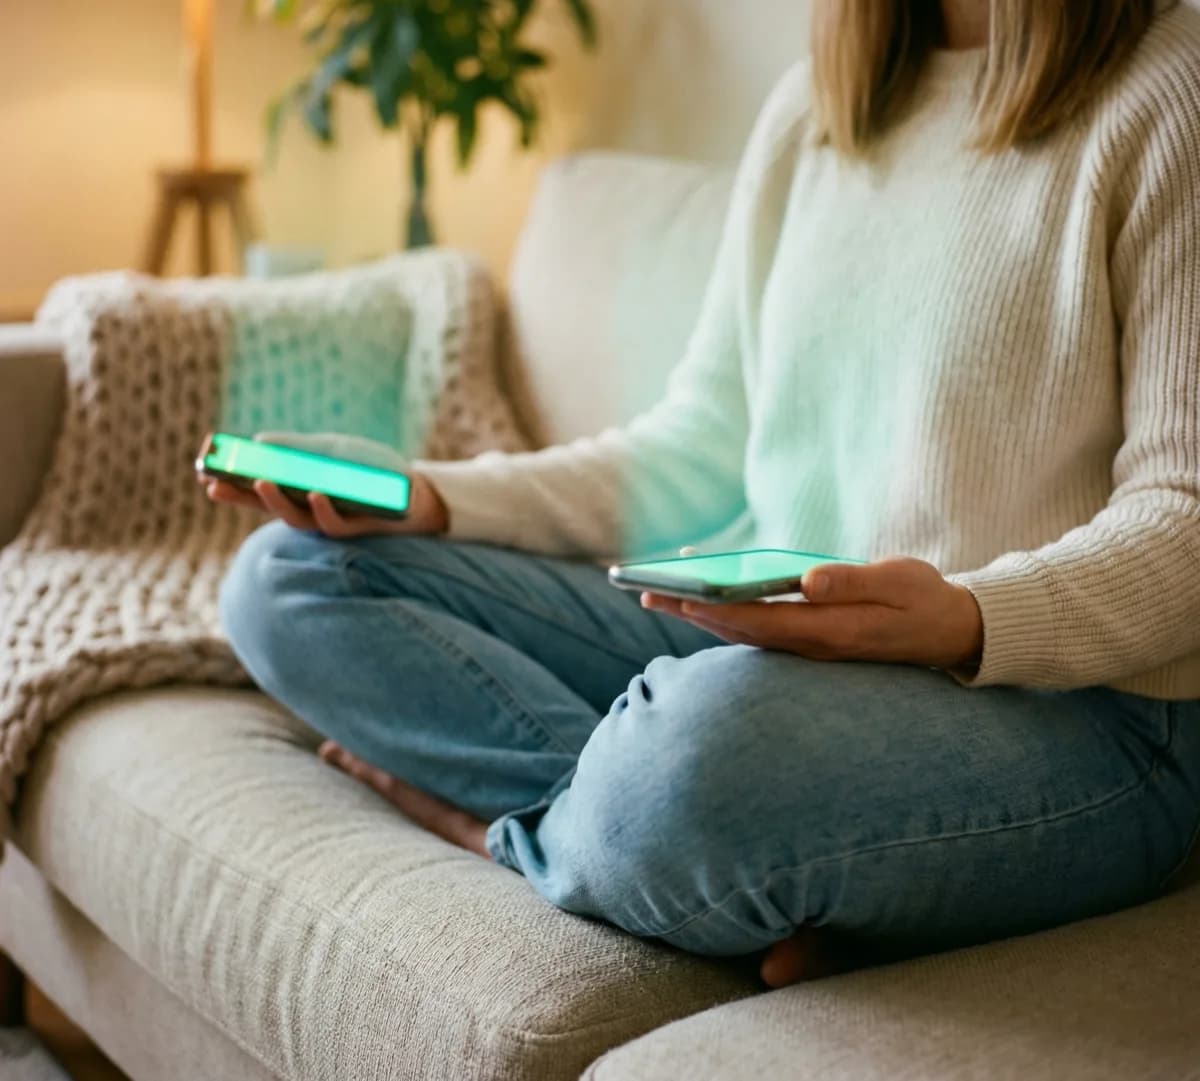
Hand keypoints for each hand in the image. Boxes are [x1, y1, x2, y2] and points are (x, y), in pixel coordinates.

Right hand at [197, 434, 448, 536]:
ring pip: (297, 518)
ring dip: (277, 501)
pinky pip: (336, 522)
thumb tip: (258, 442)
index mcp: (298, 491)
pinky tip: (315, 494)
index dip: (230, 485)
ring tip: (260, 481)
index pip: (257, 490)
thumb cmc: (369, 470)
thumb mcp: (332, 450)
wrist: (414, 490)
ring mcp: (330, 520)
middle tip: (214, 484)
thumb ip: (298, 448)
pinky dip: (324, 509)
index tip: (202, 474)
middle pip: (268, 506)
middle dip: (240, 496)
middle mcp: (308, 510)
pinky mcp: (357, 527)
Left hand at [643, 557, 982, 671]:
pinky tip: (706, 604)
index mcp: (832, 630)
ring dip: (702, 617)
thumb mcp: (897, 580)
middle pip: (741, 631)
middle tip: (646, 594)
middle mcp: (814, 645)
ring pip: (745, 635)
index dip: (717, 610)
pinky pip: (761, 632)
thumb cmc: (925, 599)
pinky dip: (728, 618)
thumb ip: (852, 581)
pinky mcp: (813, 642)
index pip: (761, 622)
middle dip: (693, 613)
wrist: (952, 632)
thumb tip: (807, 580)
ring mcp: (812, 647)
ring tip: (661, 598)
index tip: (679, 597)